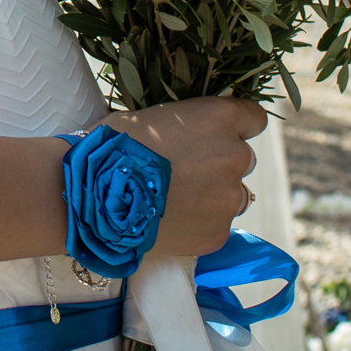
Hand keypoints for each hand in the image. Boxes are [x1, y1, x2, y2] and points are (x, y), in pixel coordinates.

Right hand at [112, 96, 266, 257]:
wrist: (96, 197)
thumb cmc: (116, 146)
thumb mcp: (156, 117)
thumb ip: (190, 124)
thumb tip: (199, 131)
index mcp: (220, 119)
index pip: (254, 118)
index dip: (235, 127)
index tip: (217, 135)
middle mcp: (234, 157)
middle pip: (245, 159)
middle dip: (222, 163)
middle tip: (187, 170)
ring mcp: (228, 198)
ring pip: (234, 195)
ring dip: (214, 195)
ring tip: (176, 199)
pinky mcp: (218, 233)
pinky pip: (218, 224)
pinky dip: (200, 222)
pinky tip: (171, 219)